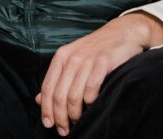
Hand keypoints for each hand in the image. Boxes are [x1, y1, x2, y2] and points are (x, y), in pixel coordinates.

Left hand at [36, 12, 162, 135]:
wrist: (122, 33)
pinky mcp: (103, 62)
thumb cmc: (96, 50)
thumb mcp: (72, 60)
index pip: (47, 88)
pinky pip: (92, 89)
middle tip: (64, 130)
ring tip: (78, 121)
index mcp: (61, 56)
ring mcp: (88, 60)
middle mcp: (72, 58)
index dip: (46, 109)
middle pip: (60, 95)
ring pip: (74, 95)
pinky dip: (90, 102)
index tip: (48, 124)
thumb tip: (39, 100)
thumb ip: (57, 79)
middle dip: (60, 117)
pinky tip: (92, 106)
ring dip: (75, 114)